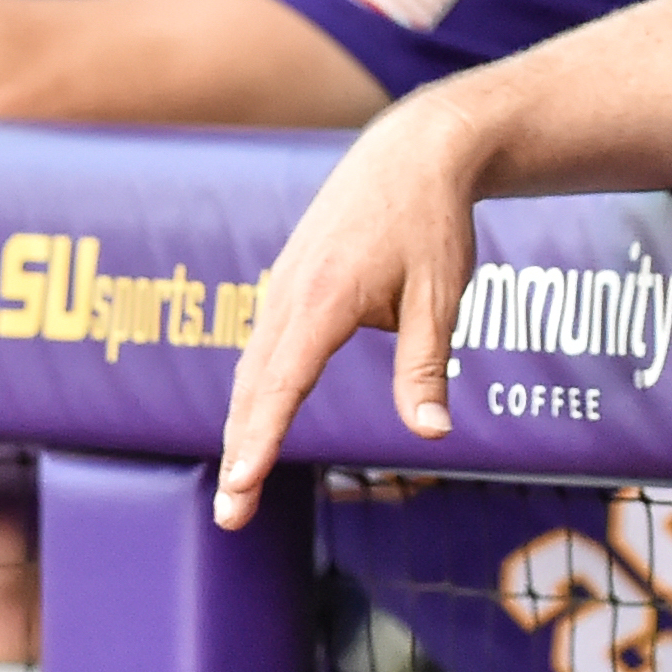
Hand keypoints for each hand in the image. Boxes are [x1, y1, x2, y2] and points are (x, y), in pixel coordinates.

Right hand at [216, 98, 485, 527]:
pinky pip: (261, 348)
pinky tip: (253, 427)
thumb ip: (426, 369)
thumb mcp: (441, 297)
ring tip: (238, 488)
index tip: (240, 486)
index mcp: (324, 300)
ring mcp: (282, 288)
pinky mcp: (287, 284)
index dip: (260, 440)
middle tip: (230, 518)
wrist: (414, 153)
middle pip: (254, 388)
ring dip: (242, 428)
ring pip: (252, 370)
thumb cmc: (432, 224)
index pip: (283, 385)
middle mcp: (289, 295)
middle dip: (241, 453)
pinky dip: (252, 393)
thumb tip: (432, 436)